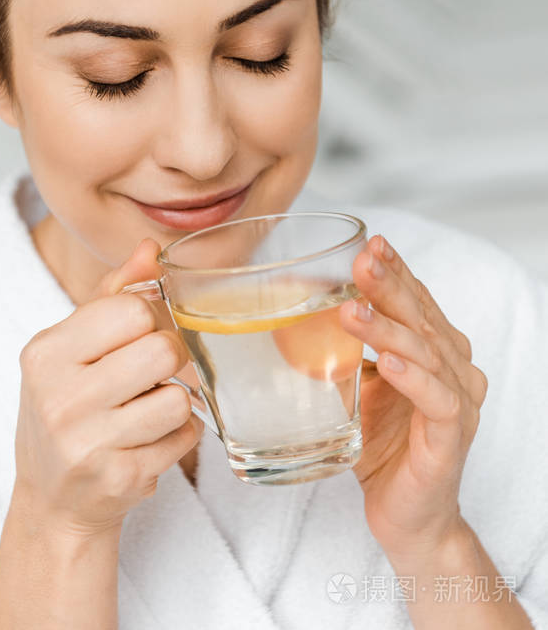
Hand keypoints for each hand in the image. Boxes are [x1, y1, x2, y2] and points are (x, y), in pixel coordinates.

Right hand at [13, 238, 202, 539]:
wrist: (53, 499)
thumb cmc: (67, 406)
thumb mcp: (73, 347)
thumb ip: (114, 294)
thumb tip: (151, 249)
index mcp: (46, 352)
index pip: (131, 310)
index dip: (150, 318)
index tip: (142, 334)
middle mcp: (60, 397)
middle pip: (162, 350)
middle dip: (170, 358)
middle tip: (153, 371)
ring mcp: (88, 443)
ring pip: (178, 398)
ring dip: (175, 401)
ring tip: (149, 408)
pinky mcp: (120, 479)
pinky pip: (185, 437)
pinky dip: (179, 435)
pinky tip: (150, 439)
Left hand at [338, 234, 487, 561]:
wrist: (407, 517)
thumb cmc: (385, 447)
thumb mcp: (359, 387)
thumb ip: (346, 350)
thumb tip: (299, 312)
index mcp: (437, 351)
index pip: (417, 300)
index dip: (395, 270)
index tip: (369, 242)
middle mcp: (455, 369)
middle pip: (421, 317)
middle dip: (389, 285)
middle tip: (361, 260)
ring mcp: (458, 402)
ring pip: (427, 352)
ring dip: (388, 328)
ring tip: (351, 310)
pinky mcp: (451, 437)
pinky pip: (438, 400)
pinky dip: (413, 378)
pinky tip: (388, 363)